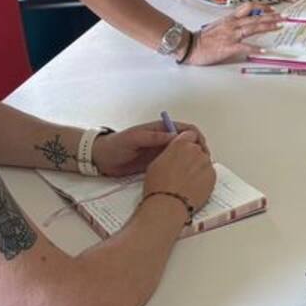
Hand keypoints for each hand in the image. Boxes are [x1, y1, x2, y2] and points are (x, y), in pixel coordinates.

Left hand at [93, 121, 208, 176]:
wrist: (101, 159)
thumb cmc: (116, 145)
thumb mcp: (134, 138)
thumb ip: (153, 137)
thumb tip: (174, 136)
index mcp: (161, 129)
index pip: (186, 129)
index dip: (197, 137)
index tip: (202, 149)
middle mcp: (164, 139)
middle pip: (188, 142)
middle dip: (198, 150)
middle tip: (204, 162)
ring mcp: (161, 152)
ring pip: (183, 154)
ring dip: (192, 160)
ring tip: (198, 171)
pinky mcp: (157, 163)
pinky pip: (173, 163)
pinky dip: (182, 168)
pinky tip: (185, 177)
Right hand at [142, 130, 214, 212]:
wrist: (168, 204)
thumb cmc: (158, 186)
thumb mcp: (157, 162)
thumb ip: (170, 152)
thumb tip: (174, 152)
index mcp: (181, 144)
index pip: (190, 134)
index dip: (187, 142)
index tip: (184, 148)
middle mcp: (196, 150)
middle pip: (198, 148)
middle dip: (192, 156)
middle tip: (183, 169)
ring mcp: (206, 163)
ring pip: (204, 161)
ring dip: (198, 167)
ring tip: (186, 181)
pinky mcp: (213, 175)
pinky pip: (209, 173)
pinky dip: (203, 178)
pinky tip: (193, 186)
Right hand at [184, 3, 281, 65]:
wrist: (189, 46)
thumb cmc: (202, 38)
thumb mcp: (217, 26)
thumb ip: (230, 24)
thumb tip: (243, 24)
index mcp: (230, 19)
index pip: (248, 8)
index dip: (262, 7)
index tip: (272, 8)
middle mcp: (232, 25)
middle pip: (255, 18)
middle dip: (271, 16)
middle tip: (284, 17)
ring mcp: (231, 35)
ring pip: (252, 28)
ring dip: (267, 27)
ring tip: (279, 27)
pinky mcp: (228, 47)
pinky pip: (244, 47)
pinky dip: (255, 48)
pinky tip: (264, 50)